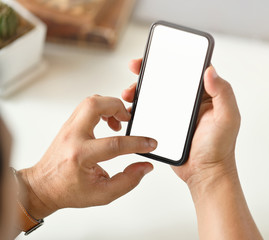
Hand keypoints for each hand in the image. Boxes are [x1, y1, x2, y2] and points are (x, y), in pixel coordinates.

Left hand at [18, 95, 156, 218]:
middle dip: (118, 107)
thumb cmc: (69, 190)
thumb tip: (144, 166)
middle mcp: (73, 137)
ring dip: (110, 105)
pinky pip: (87, 106)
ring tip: (119, 121)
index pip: (114, 144)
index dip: (137, 143)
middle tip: (128, 119)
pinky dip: (102, 109)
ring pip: (90, 101)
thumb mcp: (103, 194)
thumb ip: (127, 181)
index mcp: (80, 156)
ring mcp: (69, 128)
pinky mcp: (69, 125)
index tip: (149, 144)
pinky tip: (108, 121)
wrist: (44, 186)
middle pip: (95, 106)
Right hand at [123, 59, 240, 190]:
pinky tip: (130, 109)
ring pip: (155, 94)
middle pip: (167, 78)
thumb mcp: (227, 119)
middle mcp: (190, 100)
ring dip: (140, 89)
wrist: (205, 174)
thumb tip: (210, 70)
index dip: (173, 58)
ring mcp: (176, 112)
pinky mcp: (165, 125)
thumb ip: (223, 94)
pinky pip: (150, 111)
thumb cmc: (220, 148)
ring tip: (129, 92)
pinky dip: (138, 107)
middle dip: (149, 71)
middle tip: (135, 68)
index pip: (188, 69)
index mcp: (206, 94)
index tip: (157, 54)